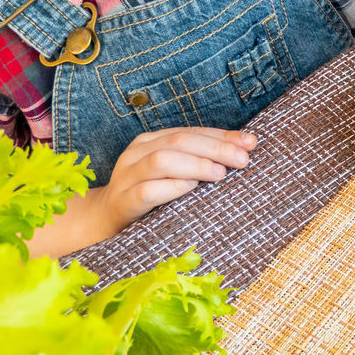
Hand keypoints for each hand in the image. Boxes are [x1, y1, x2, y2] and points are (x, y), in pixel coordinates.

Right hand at [94, 127, 257, 234]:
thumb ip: (199, 160)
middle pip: (179, 142)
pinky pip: (147, 191)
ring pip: (162, 160)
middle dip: (215, 148)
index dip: (222, 135)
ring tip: (220, 173)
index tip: (251, 142)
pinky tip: (192, 188)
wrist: (103, 221)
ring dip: (195, 164)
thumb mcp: (172, 173)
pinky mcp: (122, 202)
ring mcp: (126, 177)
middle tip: (242, 159)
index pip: (191, 132)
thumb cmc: (148, 195)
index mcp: (150, 141)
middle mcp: (136, 153)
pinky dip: (172, 187)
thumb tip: (244, 149)